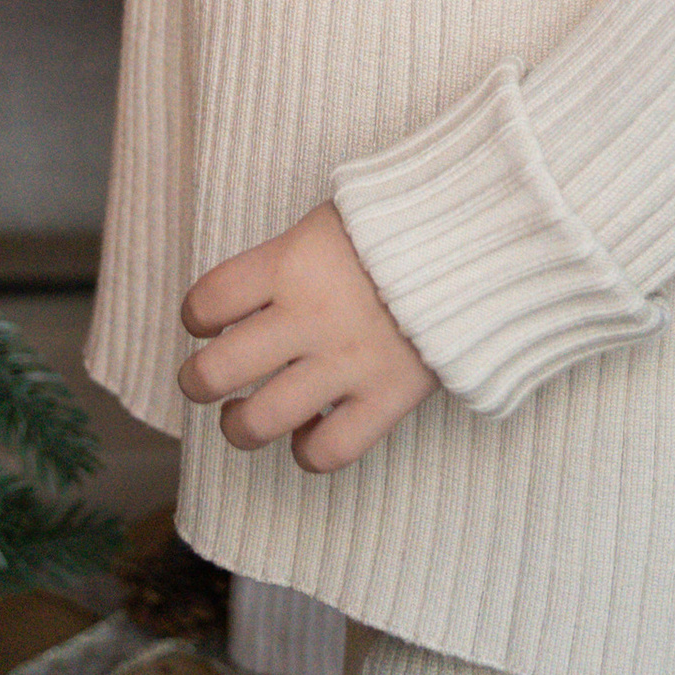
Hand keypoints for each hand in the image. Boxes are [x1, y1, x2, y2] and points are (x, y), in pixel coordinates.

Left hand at [178, 203, 436, 474]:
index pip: (208, 300)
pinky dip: (307, 451)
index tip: (204, 322)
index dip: (195, 316)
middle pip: (217, 370)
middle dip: (197, 383)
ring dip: (239, 426)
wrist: (479, 241)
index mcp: (290, 262)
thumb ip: (285, 261)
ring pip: (261, 421)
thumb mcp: (328, 222)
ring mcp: (347, 361)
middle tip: (202, 381)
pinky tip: (306, 434)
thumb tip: (247, 298)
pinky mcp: (386, 397)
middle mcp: (309, 315)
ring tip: (242, 418)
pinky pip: (328, 451)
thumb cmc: (397, 227)